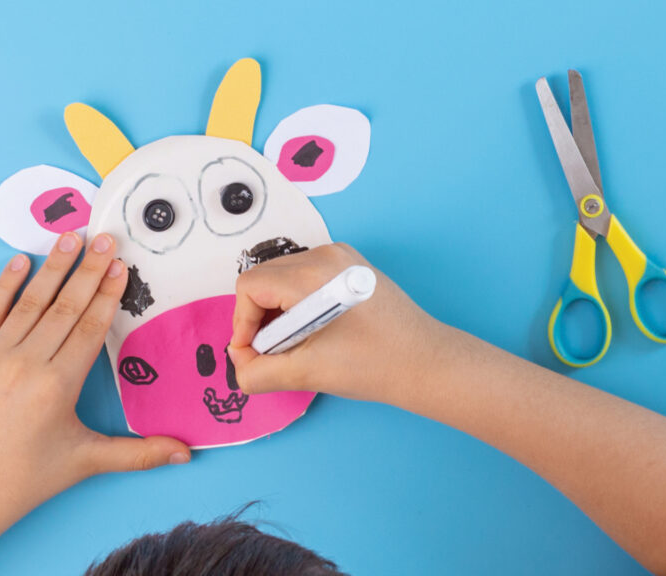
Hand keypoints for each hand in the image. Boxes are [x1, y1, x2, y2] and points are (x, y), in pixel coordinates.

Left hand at [0, 232, 189, 534]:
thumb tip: (185, 454)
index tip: (121, 266)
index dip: (108, 295)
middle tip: (106, 238)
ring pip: (29, 302)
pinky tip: (19, 260)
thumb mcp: (86, 462)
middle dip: (89, 270)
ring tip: (71, 237)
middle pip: (64, 307)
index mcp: (57, 387)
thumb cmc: (27, 478)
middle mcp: (25, 365)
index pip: (89, 328)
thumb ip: (139, 453)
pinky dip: (5, 285)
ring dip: (53, 267)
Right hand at [228, 243, 446, 403]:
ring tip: (296, 343)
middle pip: (263, 278)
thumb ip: (259, 373)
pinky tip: (313, 331)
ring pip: (282, 277)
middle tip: (274, 351)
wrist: (426, 363)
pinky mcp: (351, 267)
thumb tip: (239, 366)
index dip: (243, 323)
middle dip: (259, 317)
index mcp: (312, 275)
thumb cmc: (374, 365)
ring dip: (277, 311)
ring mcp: (340, 257)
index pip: (249, 287)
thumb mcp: (306, 373)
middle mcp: (325, 255)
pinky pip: (304, 277)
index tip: (255, 353)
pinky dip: (297, 303)